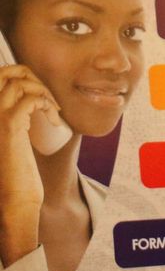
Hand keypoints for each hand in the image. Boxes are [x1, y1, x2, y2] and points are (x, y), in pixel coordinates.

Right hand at [0, 65, 58, 266]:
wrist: (15, 199)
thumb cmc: (20, 171)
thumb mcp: (19, 138)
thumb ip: (23, 118)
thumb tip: (41, 99)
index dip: (24, 77)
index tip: (43, 99)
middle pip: (5, 72)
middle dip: (32, 76)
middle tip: (48, 99)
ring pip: (18, 81)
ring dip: (42, 90)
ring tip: (52, 110)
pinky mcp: (9, 128)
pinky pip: (29, 99)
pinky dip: (46, 103)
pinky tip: (53, 119)